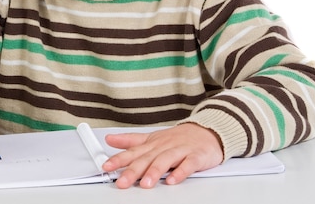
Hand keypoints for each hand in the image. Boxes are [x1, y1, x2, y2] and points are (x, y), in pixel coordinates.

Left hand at [101, 123, 223, 188]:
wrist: (208, 130)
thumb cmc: (178, 138)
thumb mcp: (152, 137)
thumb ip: (130, 141)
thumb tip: (110, 139)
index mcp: (153, 144)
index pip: (133, 152)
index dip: (119, 159)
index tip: (106, 166)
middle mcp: (164, 146)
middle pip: (147, 158)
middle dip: (134, 171)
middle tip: (122, 181)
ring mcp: (180, 151)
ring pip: (166, 160)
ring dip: (155, 172)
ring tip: (146, 183)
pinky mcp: (196, 156)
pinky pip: (188, 165)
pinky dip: (180, 172)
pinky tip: (173, 180)